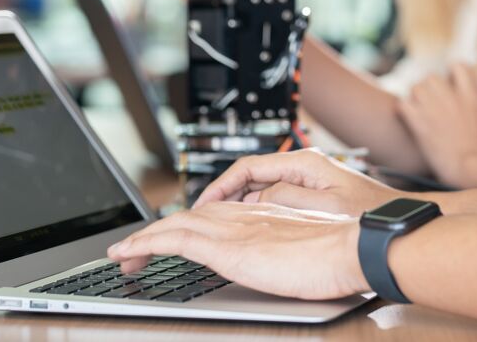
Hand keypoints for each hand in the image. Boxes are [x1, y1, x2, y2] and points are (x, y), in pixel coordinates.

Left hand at [107, 202, 366, 299]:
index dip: (187, 225)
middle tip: (136, 253)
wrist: (353, 248)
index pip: (213, 214)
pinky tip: (130, 254)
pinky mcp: (228, 248)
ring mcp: (234, 229)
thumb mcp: (308, 250)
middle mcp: (244, 215)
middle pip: (189, 217)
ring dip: (144, 239)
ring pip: (175, 225)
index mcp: (263, 214)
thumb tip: (277, 262)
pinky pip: (176, 240)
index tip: (171, 240)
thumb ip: (287, 249)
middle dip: (158, 233)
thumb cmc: (342, 255)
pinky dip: (147, 243)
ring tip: (123, 256)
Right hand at [194, 148, 405, 216]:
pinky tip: (248, 224)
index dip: (222, 184)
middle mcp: (303, 166)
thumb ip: (287, 197)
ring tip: (219, 221)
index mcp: (304, 163)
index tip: (206, 202)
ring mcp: (306, 178)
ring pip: (260, 186)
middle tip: (204, 215)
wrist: (392, 221)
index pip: (249, 166)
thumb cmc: (367, 213)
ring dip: (238, 201)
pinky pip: (272, 196)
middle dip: (225, 193)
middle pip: (251, 174)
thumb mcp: (323, 206)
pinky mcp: (310, 192)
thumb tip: (258, 198)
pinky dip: (256, 207)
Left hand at [398, 64, 476, 185]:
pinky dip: (403, 110)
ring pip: (415, 88)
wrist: (472, 171)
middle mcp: (450, 99)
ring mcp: (433, 110)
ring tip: (419, 108)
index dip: (453, 71)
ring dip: (415, 96)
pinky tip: (408, 119)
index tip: (453, 81)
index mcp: (470, 97)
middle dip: (429, 85)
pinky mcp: (419, 125)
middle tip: (431, 98)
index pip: (458, 67)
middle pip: (431, 76)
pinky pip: (402, 106)